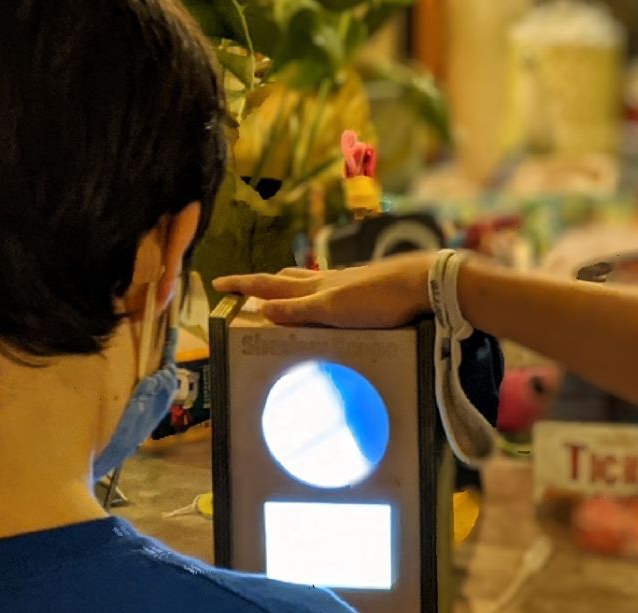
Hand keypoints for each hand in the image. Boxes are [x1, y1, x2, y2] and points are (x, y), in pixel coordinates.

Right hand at [210, 251, 433, 327]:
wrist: (420, 282)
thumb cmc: (378, 299)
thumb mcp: (333, 309)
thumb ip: (298, 309)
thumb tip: (260, 308)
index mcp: (313, 286)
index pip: (268, 284)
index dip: (242, 284)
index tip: (217, 282)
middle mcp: (324, 280)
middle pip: (283, 278)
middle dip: (259, 282)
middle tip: (240, 285)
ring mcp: (344, 281)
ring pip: (305, 280)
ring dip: (284, 283)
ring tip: (274, 286)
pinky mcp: (362, 286)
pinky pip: (326, 287)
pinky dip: (311, 290)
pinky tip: (322, 294)